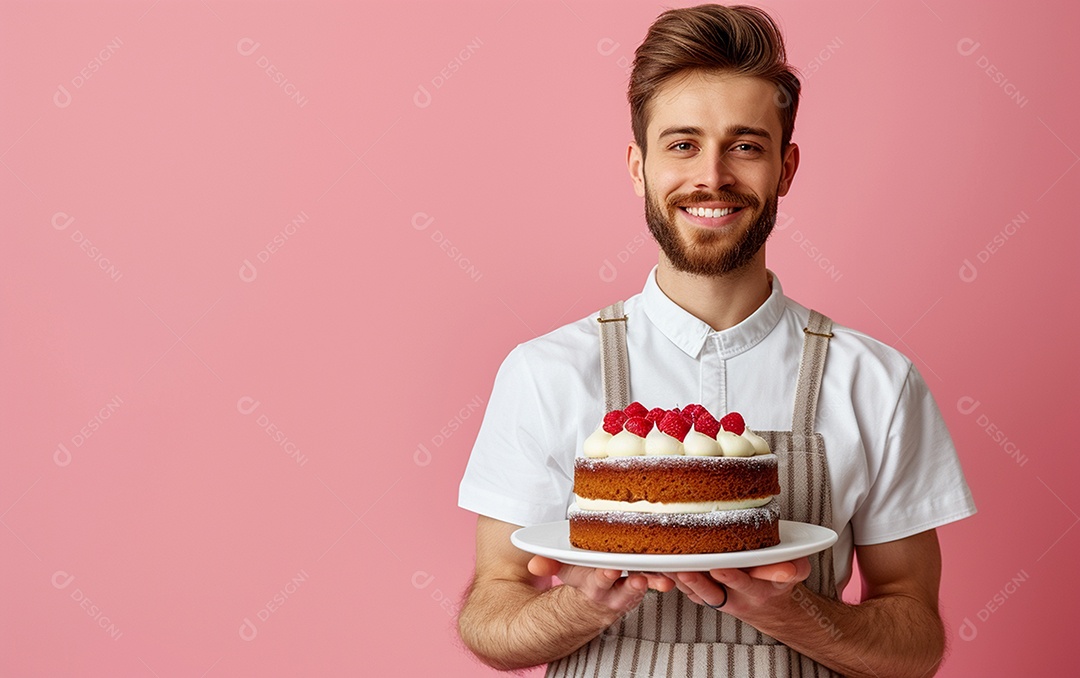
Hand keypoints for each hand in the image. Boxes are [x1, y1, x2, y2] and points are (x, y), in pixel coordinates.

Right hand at [528, 555, 675, 614]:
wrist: (590, 601)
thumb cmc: (579, 576)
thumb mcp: (562, 570)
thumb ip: (548, 565)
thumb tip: (535, 565)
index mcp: (593, 585)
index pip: (599, 580)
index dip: (605, 576)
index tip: (610, 569)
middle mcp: (614, 591)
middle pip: (626, 589)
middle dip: (634, 585)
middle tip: (642, 579)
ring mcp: (631, 590)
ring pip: (646, 588)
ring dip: (656, 584)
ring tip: (665, 581)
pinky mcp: (646, 585)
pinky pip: (658, 581)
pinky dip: (668, 577)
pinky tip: (680, 569)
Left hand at [669, 557, 810, 615]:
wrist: (771, 605)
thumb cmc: (780, 580)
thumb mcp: (795, 573)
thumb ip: (793, 569)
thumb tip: (788, 569)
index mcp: (759, 591)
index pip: (746, 585)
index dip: (733, 578)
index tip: (720, 569)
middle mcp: (737, 598)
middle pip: (713, 593)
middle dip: (699, 582)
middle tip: (685, 569)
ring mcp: (720, 599)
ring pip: (696, 593)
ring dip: (681, 581)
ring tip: (668, 567)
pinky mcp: (706, 597)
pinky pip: (688, 591)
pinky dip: (674, 580)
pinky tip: (662, 567)